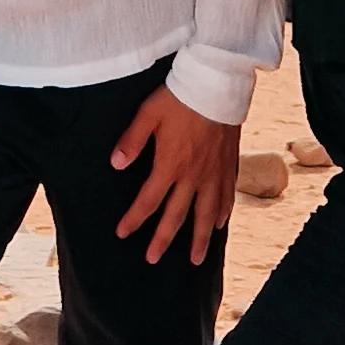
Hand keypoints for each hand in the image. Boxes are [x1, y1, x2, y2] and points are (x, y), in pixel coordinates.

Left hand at [109, 86, 239, 265]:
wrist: (217, 85)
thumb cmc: (180, 97)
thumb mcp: (148, 114)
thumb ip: (132, 141)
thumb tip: (115, 164)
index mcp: (170, 165)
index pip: (148, 201)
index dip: (134, 219)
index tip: (122, 234)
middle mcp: (193, 176)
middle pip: (176, 216)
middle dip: (163, 240)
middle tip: (153, 259)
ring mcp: (214, 173)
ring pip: (206, 214)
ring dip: (199, 239)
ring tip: (196, 259)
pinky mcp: (229, 165)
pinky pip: (227, 196)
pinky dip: (223, 214)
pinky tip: (219, 224)